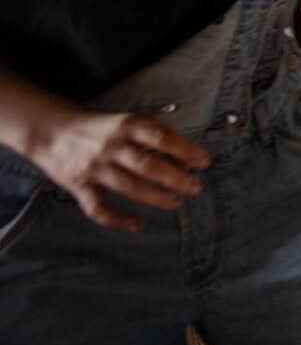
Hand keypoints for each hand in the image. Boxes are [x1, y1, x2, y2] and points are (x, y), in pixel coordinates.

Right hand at [22, 108, 209, 230]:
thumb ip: (157, 134)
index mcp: (128, 126)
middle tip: (196, 187)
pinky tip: (137, 224)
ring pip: (128, 187)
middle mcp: (112, 146)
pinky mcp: (79, 186)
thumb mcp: (129, 121)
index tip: (204, 161)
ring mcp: (95, 168)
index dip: (185, 149)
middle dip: (175, 178)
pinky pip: (99, 208)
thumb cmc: (102, 128)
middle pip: (147, 164)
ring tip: (177, 202)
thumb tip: (187, 155)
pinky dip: (118, 219)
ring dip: (156, 197)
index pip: (161, 137)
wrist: (53, 132)